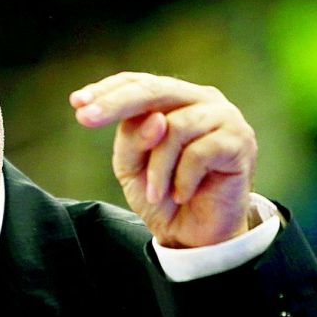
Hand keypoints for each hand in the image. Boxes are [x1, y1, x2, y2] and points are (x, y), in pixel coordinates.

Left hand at [69, 72, 256, 247]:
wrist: (197, 234)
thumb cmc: (163, 194)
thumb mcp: (132, 166)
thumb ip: (133, 139)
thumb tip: (157, 120)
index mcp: (173, 99)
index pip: (138, 82)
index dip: (107, 90)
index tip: (77, 103)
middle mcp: (200, 100)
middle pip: (154, 90)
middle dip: (116, 104)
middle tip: (86, 118)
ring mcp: (224, 117)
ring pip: (174, 128)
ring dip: (157, 168)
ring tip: (155, 193)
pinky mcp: (239, 141)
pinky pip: (198, 153)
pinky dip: (182, 179)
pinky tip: (182, 195)